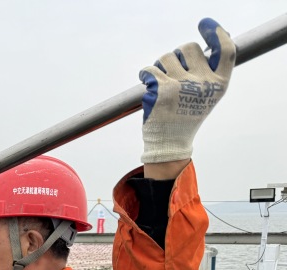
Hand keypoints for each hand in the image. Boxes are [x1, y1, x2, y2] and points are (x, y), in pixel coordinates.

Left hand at [139, 18, 234, 163]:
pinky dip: (146, 74)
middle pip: (189, 48)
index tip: (205, 25)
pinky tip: (148, 84)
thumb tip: (207, 42)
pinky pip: (149, 69)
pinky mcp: (160, 89)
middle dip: (178, 55)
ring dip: (161, 66)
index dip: (217, 34)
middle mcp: (202, 82)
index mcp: (218, 84)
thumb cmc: (187, 115)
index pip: (226, 51)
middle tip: (174, 70)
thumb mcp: (207, 95)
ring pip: (167, 57)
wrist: (170, 141)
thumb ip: (209, 71)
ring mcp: (181, 85)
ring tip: (162, 82)